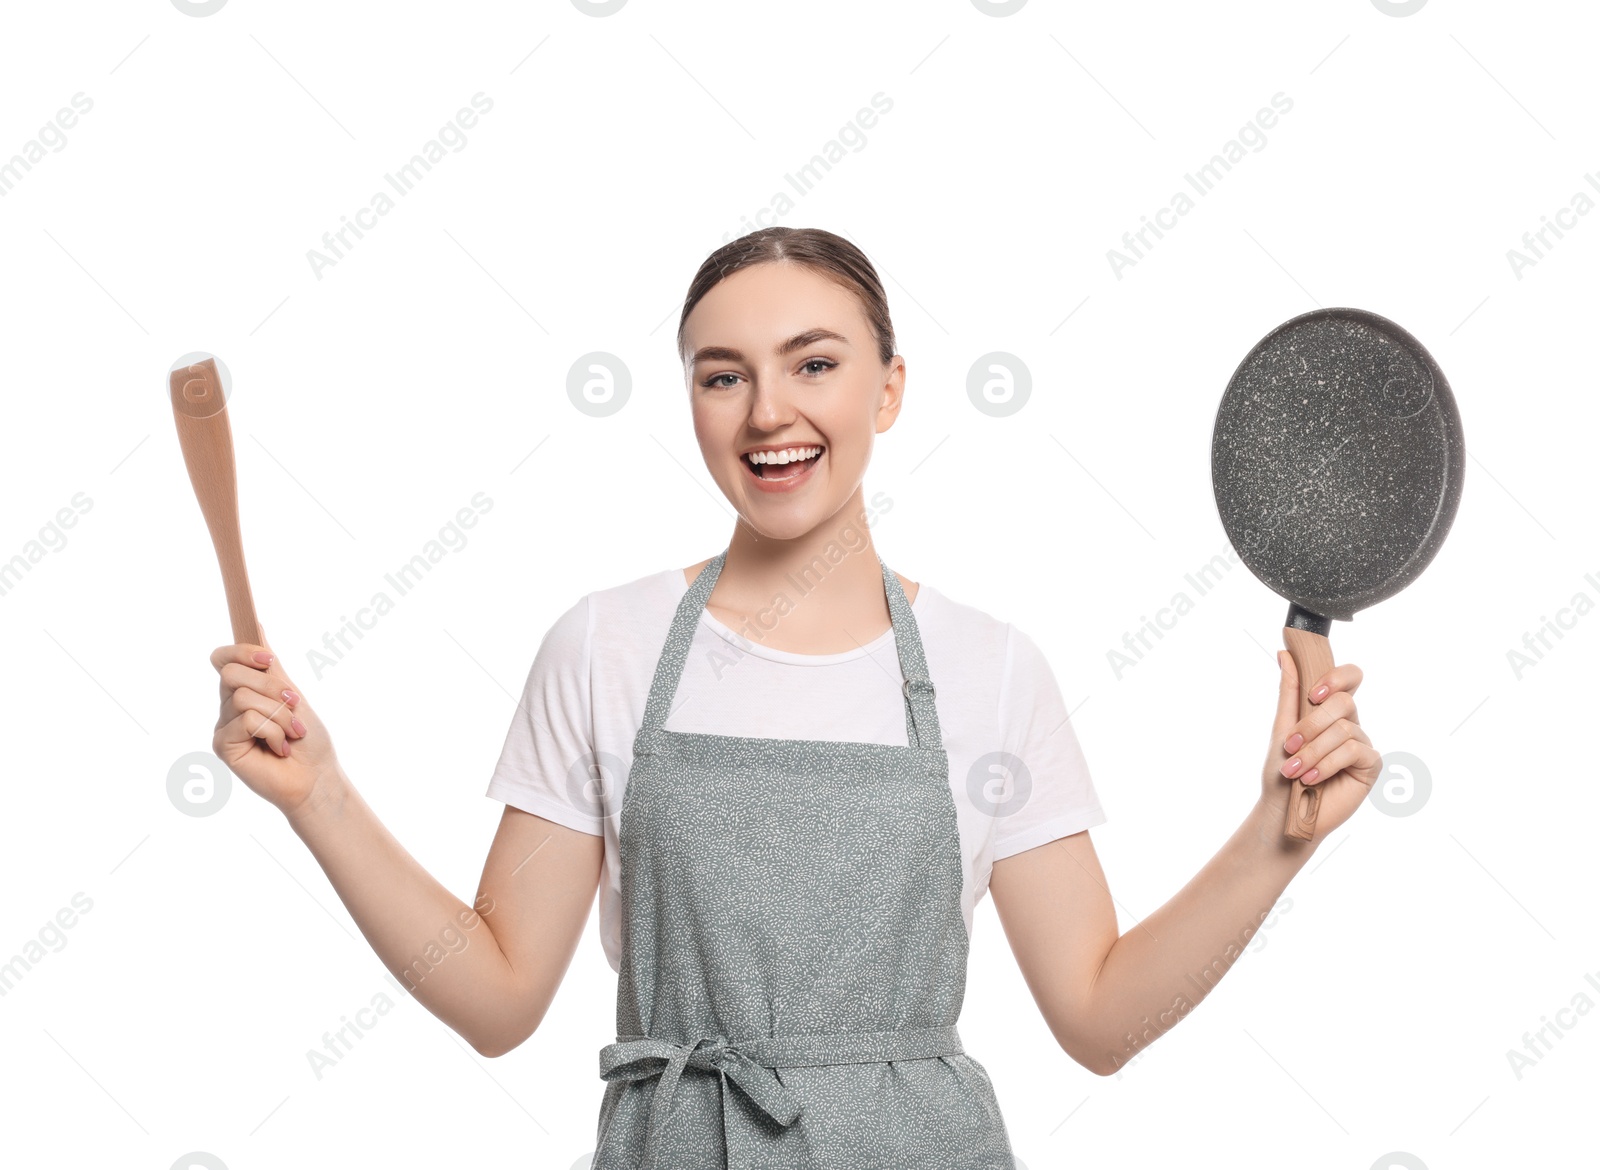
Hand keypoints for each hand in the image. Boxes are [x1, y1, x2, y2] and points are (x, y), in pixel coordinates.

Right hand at [210, 626, 341, 818]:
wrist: (317, 775)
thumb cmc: (308, 739)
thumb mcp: (291, 694)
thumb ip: (270, 667)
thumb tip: (257, 626)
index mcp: (243, 690)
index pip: (223, 658)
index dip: (241, 651)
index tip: (269, 660)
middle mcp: (228, 707)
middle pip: (233, 674)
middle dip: (272, 689)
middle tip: (295, 708)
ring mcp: (223, 726)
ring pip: (243, 698)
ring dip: (279, 715)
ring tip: (291, 734)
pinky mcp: (223, 746)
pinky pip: (247, 722)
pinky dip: (273, 733)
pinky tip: (279, 749)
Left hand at [1258, 650, 1381, 845]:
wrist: (1283, 811)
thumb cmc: (1281, 772)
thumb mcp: (1282, 728)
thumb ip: (1289, 691)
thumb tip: (1284, 654)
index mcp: (1330, 711)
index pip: (1349, 678)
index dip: (1336, 678)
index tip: (1312, 694)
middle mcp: (1350, 723)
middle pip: (1344, 702)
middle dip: (1311, 725)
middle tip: (1290, 746)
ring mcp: (1362, 744)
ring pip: (1344, 730)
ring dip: (1313, 751)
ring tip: (1295, 771)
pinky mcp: (1370, 766)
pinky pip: (1354, 751)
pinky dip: (1328, 763)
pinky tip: (1312, 778)